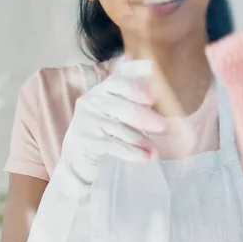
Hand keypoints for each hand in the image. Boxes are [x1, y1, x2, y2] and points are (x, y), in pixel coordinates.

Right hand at [61, 60, 165, 184]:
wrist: (80, 151)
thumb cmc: (106, 127)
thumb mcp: (119, 112)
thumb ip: (136, 105)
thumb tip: (158, 105)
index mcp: (104, 90)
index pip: (118, 84)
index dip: (135, 90)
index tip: (151, 98)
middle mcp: (93, 101)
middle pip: (121, 108)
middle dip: (144, 117)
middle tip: (161, 126)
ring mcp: (88, 121)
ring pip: (120, 129)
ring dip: (142, 141)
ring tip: (155, 151)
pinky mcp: (86, 140)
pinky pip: (114, 146)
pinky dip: (132, 152)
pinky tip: (145, 157)